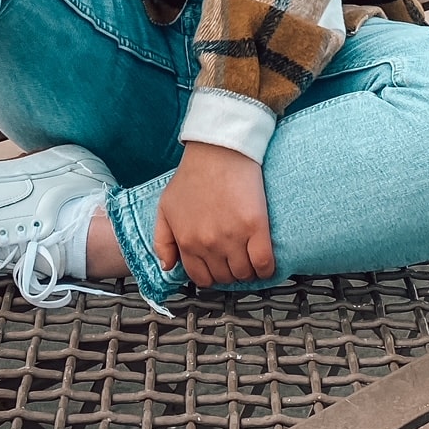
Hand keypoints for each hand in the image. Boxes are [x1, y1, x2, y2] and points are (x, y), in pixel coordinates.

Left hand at [153, 142, 275, 287]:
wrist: (218, 150)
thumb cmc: (193, 175)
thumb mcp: (166, 207)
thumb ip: (162, 241)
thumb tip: (168, 266)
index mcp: (187, 241)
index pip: (201, 278)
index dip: (211, 275)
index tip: (218, 267)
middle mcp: (209, 244)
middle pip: (224, 277)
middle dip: (229, 271)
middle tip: (234, 258)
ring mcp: (233, 237)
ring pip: (244, 274)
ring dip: (247, 270)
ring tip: (248, 257)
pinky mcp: (255, 227)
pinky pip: (264, 264)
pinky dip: (266, 269)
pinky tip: (264, 263)